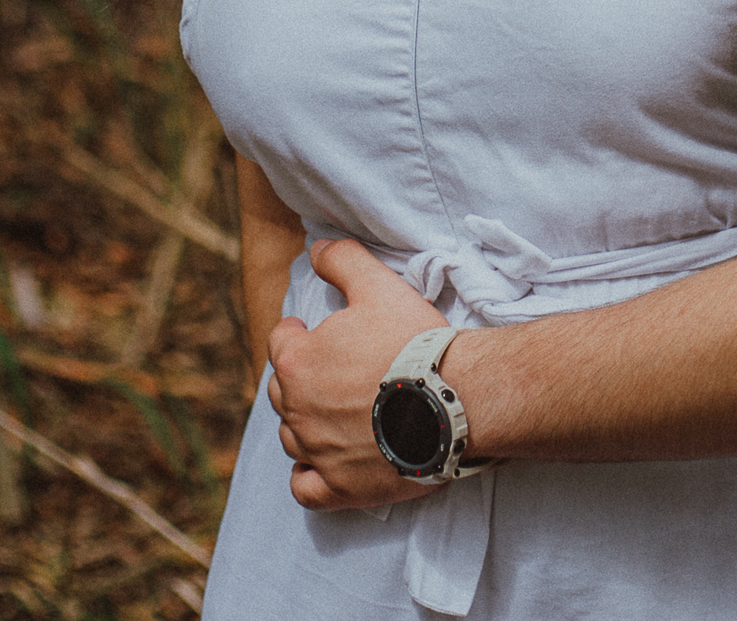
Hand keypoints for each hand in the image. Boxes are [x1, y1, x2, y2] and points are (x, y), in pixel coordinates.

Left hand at [265, 238, 441, 510]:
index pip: (280, 343)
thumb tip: (316, 248)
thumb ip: (342, 261)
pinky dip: (309, 475)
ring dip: (307, 426)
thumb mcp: (379, 286)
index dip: (298, 335)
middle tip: (335, 374)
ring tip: (338, 415)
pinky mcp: (339, 487)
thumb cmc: (415, 342)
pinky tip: (326, 463)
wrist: (456, 399)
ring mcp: (316, 452)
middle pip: (283, 393)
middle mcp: (297, 410)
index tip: (316, 334)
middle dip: (302, 380)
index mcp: (298, 362)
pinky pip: (304, 487)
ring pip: (293, 438)